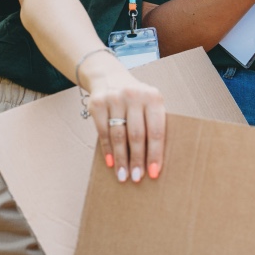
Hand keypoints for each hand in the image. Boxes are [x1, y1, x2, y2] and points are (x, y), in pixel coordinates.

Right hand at [80, 53, 165, 183]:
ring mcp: (114, 98)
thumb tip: (155, 161)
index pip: (156, 130)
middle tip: (137, 178)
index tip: (154, 173)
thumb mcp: (149, 103)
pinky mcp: (97, 103)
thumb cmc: (136, 99)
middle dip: (137, 159)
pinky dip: (107, 149)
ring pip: (118, 136)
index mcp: (153, 97)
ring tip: (123, 175)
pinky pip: (103, 132)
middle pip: (137, 135)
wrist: (109, 76)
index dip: (155, 153)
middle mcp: (134, 95)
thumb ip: (153, 124)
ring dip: (121, 159)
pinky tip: (110, 162)